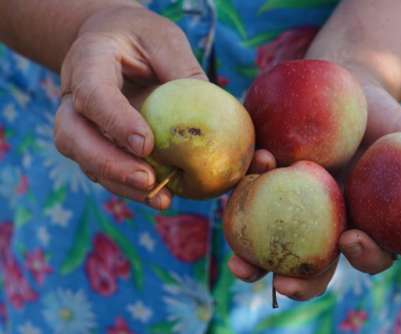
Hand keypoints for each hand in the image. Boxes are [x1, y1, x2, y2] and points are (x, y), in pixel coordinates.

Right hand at [53, 6, 206, 209]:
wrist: (114, 43)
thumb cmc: (143, 40)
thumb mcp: (165, 41)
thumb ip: (181, 70)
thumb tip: (210, 111)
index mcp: (88, 60)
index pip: (93, 93)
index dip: (115, 121)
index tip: (145, 145)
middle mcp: (72, 96)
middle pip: (73, 137)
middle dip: (109, 165)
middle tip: (148, 181)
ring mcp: (78, 122)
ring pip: (85, 160)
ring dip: (120, 184)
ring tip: (160, 199)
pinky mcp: (92, 142)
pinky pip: (103, 168)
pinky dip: (128, 186)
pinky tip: (159, 195)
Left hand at [228, 64, 400, 301]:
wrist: (340, 87)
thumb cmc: (380, 118)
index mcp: (362, 221)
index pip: (368, 253)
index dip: (365, 256)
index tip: (353, 239)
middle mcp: (323, 224)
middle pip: (313, 266)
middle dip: (301, 282)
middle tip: (288, 286)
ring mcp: (288, 209)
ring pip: (272, 247)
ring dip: (255, 262)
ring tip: (242, 267)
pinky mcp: (260, 187)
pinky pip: (248, 201)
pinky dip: (241, 200)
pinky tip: (238, 192)